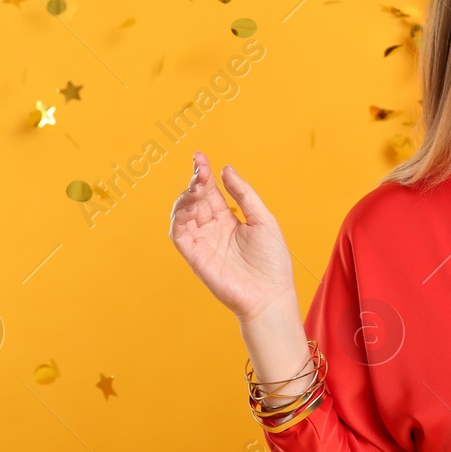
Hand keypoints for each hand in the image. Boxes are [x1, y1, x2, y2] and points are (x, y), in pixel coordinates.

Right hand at [168, 151, 295, 322]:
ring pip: (182, 214)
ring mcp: (202, 243)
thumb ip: (244, 195)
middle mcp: (212, 229)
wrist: (271, 295)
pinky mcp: (195, 257)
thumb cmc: (272, 261)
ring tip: (196, 186)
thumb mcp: (263, 219)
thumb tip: (226, 169)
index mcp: (228, 220)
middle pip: (195, 199)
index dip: (202, 174)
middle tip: (200, 170)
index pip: (210, 192)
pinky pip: (178, 235)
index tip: (199, 156)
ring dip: (185, 197)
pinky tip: (190, 206)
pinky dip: (179, 218)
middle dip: (194, 182)